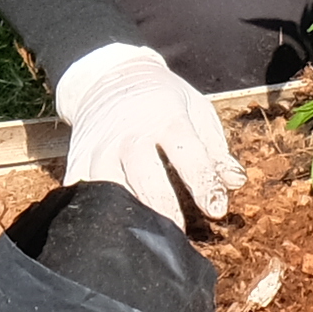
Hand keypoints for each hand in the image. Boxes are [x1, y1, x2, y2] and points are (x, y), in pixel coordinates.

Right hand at [53, 43, 238, 226]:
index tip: (215, 209)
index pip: (188, 153)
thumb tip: (235, 182)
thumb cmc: (162, 99)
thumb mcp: (196, 110)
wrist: (109, 76)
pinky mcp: (78, 157)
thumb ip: (215, 149)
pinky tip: (104, 227)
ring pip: (107, 186)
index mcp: (166, 118)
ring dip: (125, 212)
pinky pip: (79, 188)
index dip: (203, 183)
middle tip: (177, 234)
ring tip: (142, 235)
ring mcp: (100, 146)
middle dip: (163, 207)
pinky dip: (89, 208)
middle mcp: (131, 133)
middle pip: (144, 175)